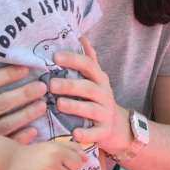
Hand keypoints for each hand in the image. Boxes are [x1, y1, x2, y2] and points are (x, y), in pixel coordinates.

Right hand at [0, 66, 46, 169]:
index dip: (6, 75)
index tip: (26, 68)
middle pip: (0, 104)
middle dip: (24, 94)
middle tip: (43, 86)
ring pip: (5, 125)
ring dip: (26, 115)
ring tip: (42, 105)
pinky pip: (3, 146)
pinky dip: (20, 139)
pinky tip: (35, 131)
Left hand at [51, 38, 132, 159]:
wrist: (118, 128)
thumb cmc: (99, 99)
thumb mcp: (97, 79)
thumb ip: (89, 59)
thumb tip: (81, 36)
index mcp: (100, 79)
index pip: (88, 65)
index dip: (73, 59)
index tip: (55, 56)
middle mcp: (104, 95)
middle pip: (88, 87)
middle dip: (70, 85)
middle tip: (51, 84)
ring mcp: (105, 114)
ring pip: (90, 109)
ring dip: (75, 106)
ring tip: (59, 104)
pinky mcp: (103, 132)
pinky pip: (95, 133)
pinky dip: (85, 134)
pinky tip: (74, 133)